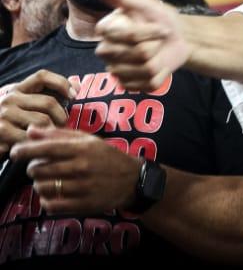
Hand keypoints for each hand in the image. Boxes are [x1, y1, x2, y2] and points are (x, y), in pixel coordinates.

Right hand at [0, 70, 75, 154]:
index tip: (74, 95)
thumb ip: (48, 95)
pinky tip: (38, 144)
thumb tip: (76, 87)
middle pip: (48, 102)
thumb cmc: (13, 122)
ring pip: (43, 120)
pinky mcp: (2, 131)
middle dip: (61, 116)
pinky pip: (32, 136)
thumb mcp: (25, 104)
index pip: (42, 76)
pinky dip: (39, 142)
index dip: (61, 83)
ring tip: (51, 136)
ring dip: (52, 131)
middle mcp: (10, 98)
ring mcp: (4, 114)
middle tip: (63, 126)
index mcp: (17, 89)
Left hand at [11, 126, 142, 214]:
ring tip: (48, 181)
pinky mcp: (81, 205)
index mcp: (82, 149)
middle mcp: (81, 167)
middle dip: (34, 169)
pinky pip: (50, 205)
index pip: (46, 148)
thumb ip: (59, 135)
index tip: (14, 152)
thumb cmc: (108, 157)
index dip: (25, 150)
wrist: (132, 180)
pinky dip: (46, 201)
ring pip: (42, 188)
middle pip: (39, 170)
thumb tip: (31, 130)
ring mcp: (81, 188)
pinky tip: (54, 195)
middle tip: (41, 168)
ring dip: (39, 185)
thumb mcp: (88, 140)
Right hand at [92, 0, 189, 90]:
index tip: (161, 26)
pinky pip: (150, 84)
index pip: (128, 37)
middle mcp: (106, 52)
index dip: (149, 32)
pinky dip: (163, 74)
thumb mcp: (140, 2)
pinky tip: (160, 64)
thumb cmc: (157, 17)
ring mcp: (117, 71)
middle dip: (157, 44)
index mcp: (106, 31)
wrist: (177, 37)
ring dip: (161, 59)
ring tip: (158, 51)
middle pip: (139, 54)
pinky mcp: (130, 86)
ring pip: (145, 70)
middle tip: (159, 38)